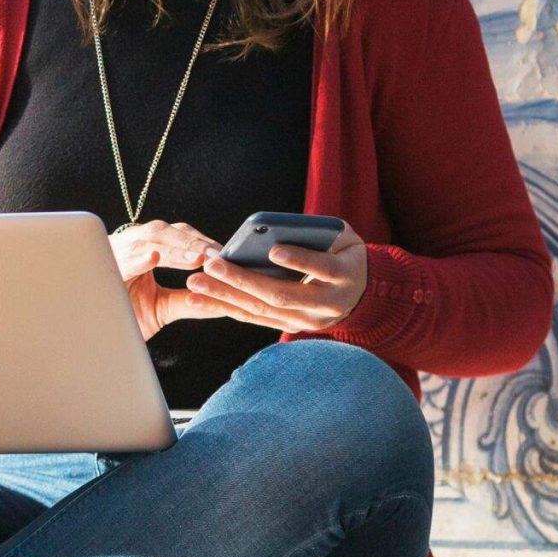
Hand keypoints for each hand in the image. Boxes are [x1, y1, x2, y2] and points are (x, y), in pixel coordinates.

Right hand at [109, 220, 238, 338]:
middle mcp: (126, 246)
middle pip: (162, 232)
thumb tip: (220, 301)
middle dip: (191, 242)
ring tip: (197, 258)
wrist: (93, 338)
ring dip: (173, 249)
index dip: (197, 240)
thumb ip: (186, 301)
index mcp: (140, 249)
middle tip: (216, 254)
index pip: (174, 235)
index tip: (222, 251)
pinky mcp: (100, 271)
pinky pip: (119, 261)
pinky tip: (153, 258)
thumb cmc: (124, 317)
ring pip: (145, 243)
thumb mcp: (161, 309)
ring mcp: (111, 255)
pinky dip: (136, 258)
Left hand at [183, 221, 369, 333]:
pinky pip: (255, 318)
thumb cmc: (345, 254)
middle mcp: (327, 304)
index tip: (273, 250)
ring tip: (195, 283)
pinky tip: (200, 301)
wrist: (362, 294)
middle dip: (243, 280)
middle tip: (211, 264)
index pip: (322, 268)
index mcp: (344, 275)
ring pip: (263, 310)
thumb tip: (277, 229)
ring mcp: (307, 320)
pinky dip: (226, 308)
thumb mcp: (342, 238)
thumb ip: (318, 232)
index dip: (299, 260)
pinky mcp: (291, 327)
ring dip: (225, 297)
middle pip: (281, 294)